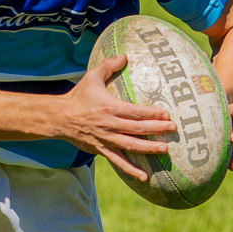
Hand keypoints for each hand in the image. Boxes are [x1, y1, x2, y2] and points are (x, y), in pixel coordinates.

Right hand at [58, 54, 177, 181]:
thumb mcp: (92, 78)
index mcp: (110, 108)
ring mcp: (106, 140)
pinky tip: (144, 176)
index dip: (152, 113)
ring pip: (131, 146)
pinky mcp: (102, 150)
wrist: (59, 118)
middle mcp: (110, 125)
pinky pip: (119, 162)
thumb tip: (125, 55)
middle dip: (156, 129)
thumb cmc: (78, 97)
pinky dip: (131, 170)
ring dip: (149, 149)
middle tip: (173, 129)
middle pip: (137, 129)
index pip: (135, 111)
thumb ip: (108, 66)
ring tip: (165, 149)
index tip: (167, 114)